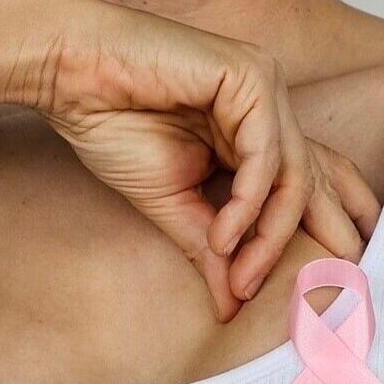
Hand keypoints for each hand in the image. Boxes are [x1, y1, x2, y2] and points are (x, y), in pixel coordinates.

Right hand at [7, 0, 379, 320]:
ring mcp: (264, 87)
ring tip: (239, 275)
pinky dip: (248, 201)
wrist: (70, 77)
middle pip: (312, 183)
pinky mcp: (250, 76)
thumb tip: (232, 307)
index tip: (297, 295)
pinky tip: (222, 232)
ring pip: (293, 175)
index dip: (314, 236)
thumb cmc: (114, 124)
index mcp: (254, 129)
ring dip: (268, 235)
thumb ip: (211, 249)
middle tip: (305, 296)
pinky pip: (265, 154)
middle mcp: (268, 105)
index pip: (306, 185)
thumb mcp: (173, 204)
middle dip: (314, 242)